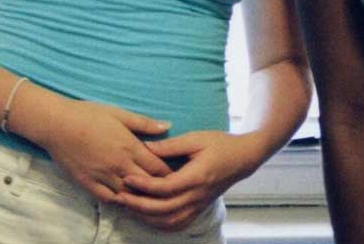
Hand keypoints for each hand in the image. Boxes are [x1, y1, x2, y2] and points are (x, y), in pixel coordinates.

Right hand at [33, 96, 173, 207]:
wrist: (56, 124)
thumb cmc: (87, 114)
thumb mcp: (118, 114)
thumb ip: (144, 123)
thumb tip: (168, 125)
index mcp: (130, 147)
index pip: (159, 168)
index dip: (170, 173)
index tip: (175, 173)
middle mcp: (120, 165)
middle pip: (148, 185)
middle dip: (159, 187)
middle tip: (165, 187)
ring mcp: (104, 177)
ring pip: (131, 195)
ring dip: (140, 197)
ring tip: (147, 196)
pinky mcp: (89, 183)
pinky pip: (110, 199)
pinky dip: (120, 201)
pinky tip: (124, 199)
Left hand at [117, 130, 255, 231]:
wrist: (243, 158)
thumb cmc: (219, 144)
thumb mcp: (195, 139)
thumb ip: (170, 145)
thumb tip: (145, 147)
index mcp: (196, 177)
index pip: (165, 188)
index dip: (144, 186)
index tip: (126, 178)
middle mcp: (198, 195)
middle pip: (165, 209)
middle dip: (140, 205)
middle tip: (120, 196)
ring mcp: (199, 204)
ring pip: (171, 221)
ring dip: (148, 217)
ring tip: (129, 207)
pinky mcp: (200, 208)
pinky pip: (180, 223)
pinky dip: (162, 224)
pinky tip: (148, 217)